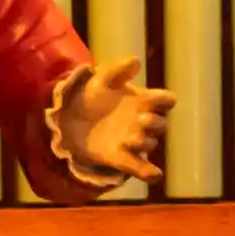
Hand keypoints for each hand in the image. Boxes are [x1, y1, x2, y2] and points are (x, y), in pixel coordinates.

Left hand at [49, 64, 174, 199]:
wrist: (68, 116)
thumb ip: (118, 70)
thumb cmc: (92, 94)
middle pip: (161, 124)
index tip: (152, 98)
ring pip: (149, 144)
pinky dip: (148, 172)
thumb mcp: (101, 79)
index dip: (164, 100)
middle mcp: (143, 122)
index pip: (166, 101)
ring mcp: (133, 141)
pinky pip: (140, 168)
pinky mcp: (121, 158)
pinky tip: (154, 175)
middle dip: (154, 122)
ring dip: (143, 142)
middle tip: (140, 119)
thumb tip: (136, 60)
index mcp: (143, 101)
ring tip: (129, 138)